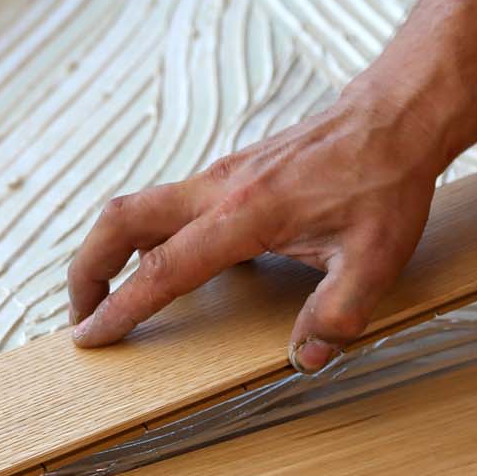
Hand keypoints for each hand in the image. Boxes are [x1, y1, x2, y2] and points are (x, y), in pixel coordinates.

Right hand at [66, 88, 448, 372]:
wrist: (395, 116)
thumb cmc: (386, 181)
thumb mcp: (376, 259)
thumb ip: (337, 314)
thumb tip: (305, 359)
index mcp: (246, 214)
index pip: (164, 268)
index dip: (122, 308)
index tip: (92, 338)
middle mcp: (219, 188)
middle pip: (120, 221)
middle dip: (87, 270)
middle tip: (81, 317)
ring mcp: (220, 176)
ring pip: (138, 208)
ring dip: (110, 251)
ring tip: (109, 297)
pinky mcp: (230, 172)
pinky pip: (168, 204)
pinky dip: (146, 237)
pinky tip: (168, 268)